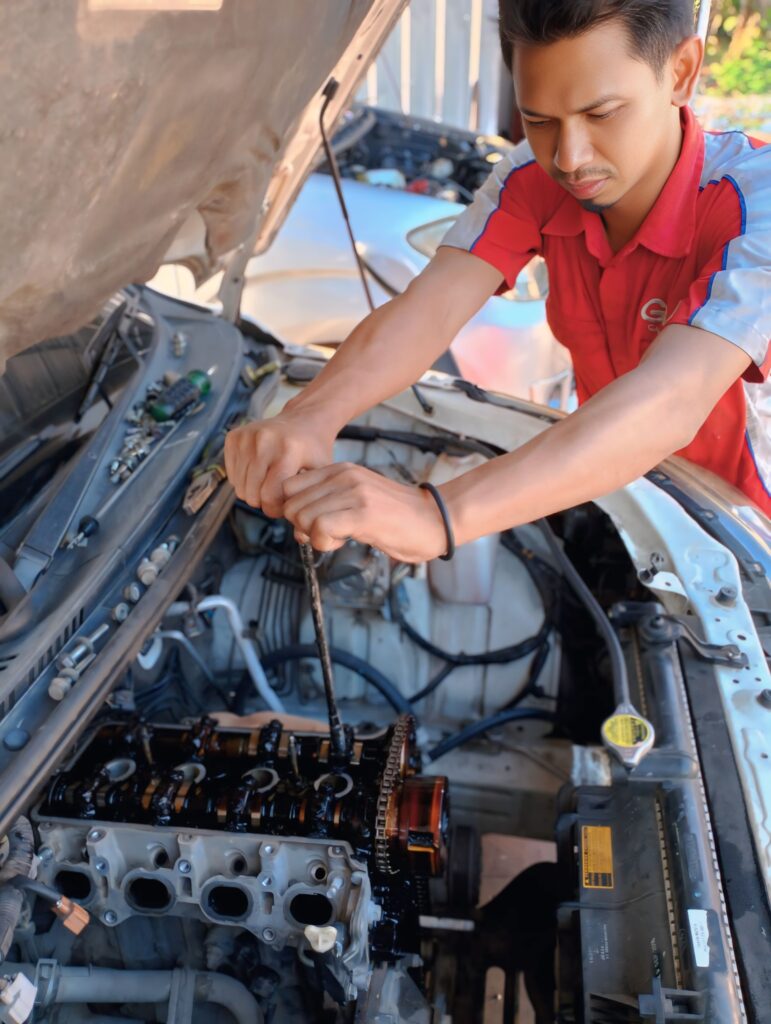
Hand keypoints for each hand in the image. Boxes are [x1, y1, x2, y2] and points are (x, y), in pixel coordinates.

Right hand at [224, 410, 334, 517]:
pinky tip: (260, 471)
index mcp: (287, 451)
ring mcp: (246, 437)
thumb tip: (302, 536)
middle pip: (252, 494)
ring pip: (239, 487)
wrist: (305, 419)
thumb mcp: (321, 475)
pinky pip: (231, 475)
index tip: (286, 505)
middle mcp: (264, 441)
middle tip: (278, 494)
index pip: (270, 497)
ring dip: (253, 491)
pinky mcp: (234, 437)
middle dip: (264, 501)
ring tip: (270, 482)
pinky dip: (243, 479)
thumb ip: (311, 503)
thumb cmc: (314, 450)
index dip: (277, 509)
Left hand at [282, 463, 449, 562]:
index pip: (289, 487)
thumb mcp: (358, 501)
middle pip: (290, 505)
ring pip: (302, 517)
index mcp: (340, 470)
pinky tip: (343, 542)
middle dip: (302, 527)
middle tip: (327, 534)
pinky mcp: (363, 513)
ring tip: (339, 537)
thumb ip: (328, 507)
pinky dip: (324, 543)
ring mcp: (353, 492)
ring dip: (315, 537)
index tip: (315, 524)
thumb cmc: (399, 518)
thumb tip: (298, 529)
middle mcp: (344, 476)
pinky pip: (320, 528)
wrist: (436, 519)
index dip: (296, 511)